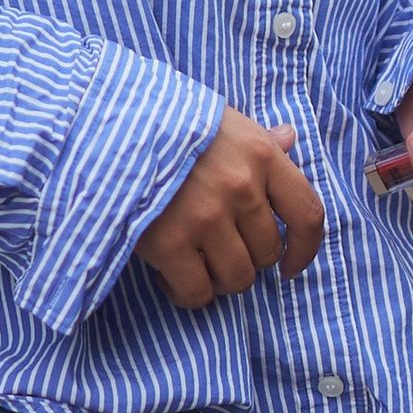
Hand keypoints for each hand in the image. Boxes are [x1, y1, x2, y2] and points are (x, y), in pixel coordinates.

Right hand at [138, 108, 325, 309]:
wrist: (105, 124)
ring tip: (195, 263)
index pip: (307, 214)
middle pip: (267, 253)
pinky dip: (186, 292)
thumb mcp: (220, 119)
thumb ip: (258, 138)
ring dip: (218, 279)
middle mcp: (241, 187)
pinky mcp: (169, 242)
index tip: (291, 265)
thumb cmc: (167, 122)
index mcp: (261, 155)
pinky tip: (168, 276)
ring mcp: (206, 217)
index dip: (305, 249)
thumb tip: (289, 138)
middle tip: (217, 251)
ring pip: (237, 278)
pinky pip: (196, 291)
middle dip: (247, 260)